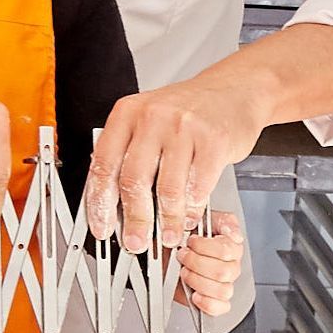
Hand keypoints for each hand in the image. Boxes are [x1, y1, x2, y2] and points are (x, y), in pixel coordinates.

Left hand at [85, 76, 263, 251]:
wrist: (232, 90)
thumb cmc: (188, 111)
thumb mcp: (148, 121)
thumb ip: (128, 154)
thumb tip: (112, 204)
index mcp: (127, 113)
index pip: (103, 165)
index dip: (100, 204)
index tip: (102, 228)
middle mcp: (152, 116)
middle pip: (134, 180)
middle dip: (134, 220)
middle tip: (136, 242)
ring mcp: (184, 127)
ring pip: (168, 189)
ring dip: (167, 221)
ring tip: (167, 235)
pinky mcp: (214, 140)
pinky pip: (198, 186)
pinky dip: (192, 208)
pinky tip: (189, 216)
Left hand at [175, 211, 244, 316]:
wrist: (164, 250)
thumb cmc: (183, 234)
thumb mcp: (201, 217)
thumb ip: (224, 221)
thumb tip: (234, 233)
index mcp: (231, 246)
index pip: (228, 251)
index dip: (205, 247)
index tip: (191, 241)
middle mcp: (230, 265)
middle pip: (224, 272)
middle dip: (196, 263)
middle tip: (183, 256)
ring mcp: (223, 283)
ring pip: (223, 290)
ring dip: (198, 281)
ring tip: (185, 272)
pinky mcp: (213, 300)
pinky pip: (221, 307)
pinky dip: (206, 302)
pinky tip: (195, 293)